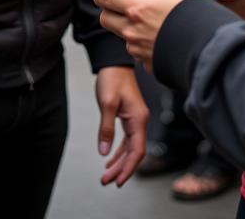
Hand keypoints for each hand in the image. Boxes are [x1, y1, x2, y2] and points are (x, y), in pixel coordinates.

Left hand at [95, 66, 147, 186]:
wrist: (114, 62)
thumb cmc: (112, 79)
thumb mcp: (106, 104)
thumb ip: (106, 129)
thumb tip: (104, 152)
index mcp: (138, 119)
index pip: (137, 151)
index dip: (128, 168)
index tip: (118, 182)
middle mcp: (140, 121)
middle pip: (134, 153)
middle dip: (121, 169)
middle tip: (106, 181)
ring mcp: (135, 119)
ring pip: (130, 148)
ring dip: (119, 162)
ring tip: (106, 176)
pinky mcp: (129, 117)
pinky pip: (126, 140)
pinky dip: (119, 151)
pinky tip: (110, 159)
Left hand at [96, 0, 198, 71]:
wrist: (209, 51)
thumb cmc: (196, 19)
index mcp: (137, 9)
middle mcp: (132, 31)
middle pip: (105, 19)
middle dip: (110, 11)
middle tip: (124, 7)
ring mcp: (138, 50)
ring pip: (122, 37)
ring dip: (128, 29)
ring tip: (150, 23)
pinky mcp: (147, 64)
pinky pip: (137, 52)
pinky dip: (143, 45)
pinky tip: (160, 39)